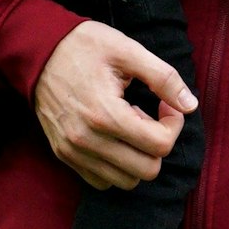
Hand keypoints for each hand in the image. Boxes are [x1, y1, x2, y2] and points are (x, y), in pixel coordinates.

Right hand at [32, 20, 198, 189]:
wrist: (38, 52)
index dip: (174, 124)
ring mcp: (73, 152)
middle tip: (150, 115)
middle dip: (159, 143)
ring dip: (138, 156)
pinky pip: (101, 181)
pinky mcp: (64, 155)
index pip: (159, 145)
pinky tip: (115, 134)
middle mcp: (87, 141)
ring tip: (131, 124)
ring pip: (125, 181)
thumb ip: (164, 78)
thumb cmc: (86, 46)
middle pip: (147, 170)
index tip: (166, 104)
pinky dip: (117, 166)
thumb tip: (190, 105)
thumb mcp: (129, 51)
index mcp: (105, 114)